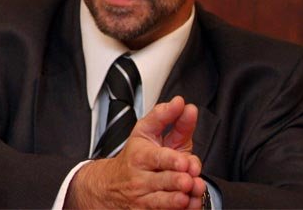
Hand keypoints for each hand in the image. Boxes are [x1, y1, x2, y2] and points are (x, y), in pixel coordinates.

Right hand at [66, 96, 205, 208]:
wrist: (111, 186)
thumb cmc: (134, 156)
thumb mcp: (145, 131)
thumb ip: (165, 116)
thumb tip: (180, 103)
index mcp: (141, 156)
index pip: (156, 158)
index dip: (172, 160)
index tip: (185, 162)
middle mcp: (141, 179)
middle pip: (163, 180)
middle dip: (178, 180)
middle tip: (190, 179)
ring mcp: (144, 198)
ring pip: (164, 202)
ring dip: (181, 198)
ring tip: (191, 191)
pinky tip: (190, 204)